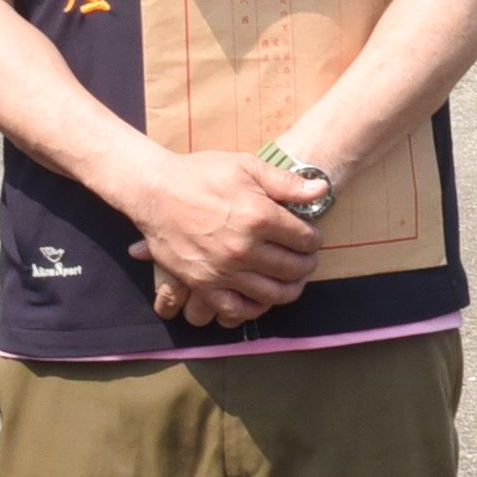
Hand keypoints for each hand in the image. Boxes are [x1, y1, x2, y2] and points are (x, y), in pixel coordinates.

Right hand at [120, 146, 319, 323]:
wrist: (154, 191)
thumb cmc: (200, 174)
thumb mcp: (246, 166)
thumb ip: (286, 183)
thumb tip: (322, 190)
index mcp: (259, 217)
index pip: (305, 239)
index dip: (314, 239)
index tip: (312, 237)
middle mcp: (244, 248)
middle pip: (293, 268)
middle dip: (307, 264)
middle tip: (307, 259)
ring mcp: (223, 271)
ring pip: (272, 293)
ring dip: (290, 289)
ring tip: (293, 280)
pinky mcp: (203, 284)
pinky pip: (237, 309)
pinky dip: (255, 308)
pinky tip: (262, 297)